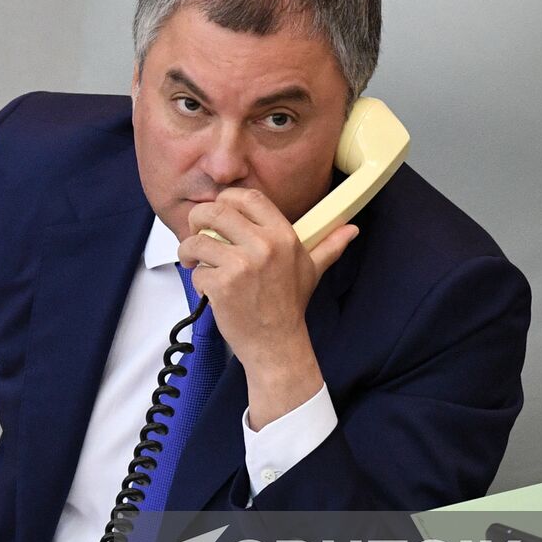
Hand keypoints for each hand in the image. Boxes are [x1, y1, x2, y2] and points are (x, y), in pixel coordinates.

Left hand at [178, 187, 357, 427]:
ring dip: (189, 251)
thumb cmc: (289, 306)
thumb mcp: (312, 270)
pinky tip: (209, 291)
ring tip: (196, 262)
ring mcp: (242, 265)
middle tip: (196, 232)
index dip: (227, 199)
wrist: (277, 344)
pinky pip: (197, 271)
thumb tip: (351, 230)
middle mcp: (264, 245)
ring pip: (197, 241)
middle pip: (215, 211)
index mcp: (283, 235)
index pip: (248, 197)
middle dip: (197, 218)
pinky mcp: (222, 284)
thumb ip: (329, 246)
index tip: (219, 212)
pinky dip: (197, 281)